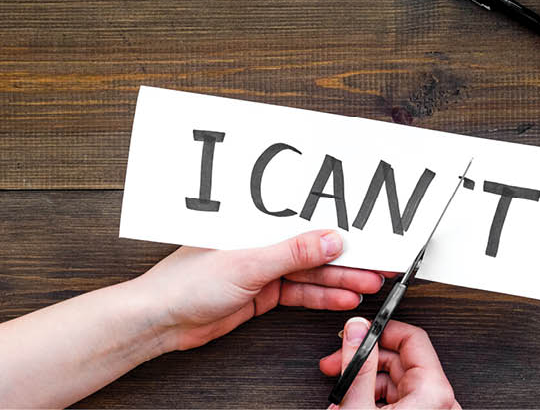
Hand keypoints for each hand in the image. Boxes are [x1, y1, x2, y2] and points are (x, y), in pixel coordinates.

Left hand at [131, 230, 384, 351]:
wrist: (161, 320)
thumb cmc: (185, 282)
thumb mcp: (246, 264)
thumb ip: (292, 253)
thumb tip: (329, 241)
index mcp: (254, 222)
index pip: (304, 220)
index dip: (338, 227)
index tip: (367, 233)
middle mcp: (261, 242)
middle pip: (313, 248)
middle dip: (346, 258)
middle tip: (379, 264)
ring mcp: (262, 269)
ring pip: (310, 273)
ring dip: (339, 279)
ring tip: (368, 285)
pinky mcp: (262, 294)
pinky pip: (299, 292)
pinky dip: (321, 296)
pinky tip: (343, 298)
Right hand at [320, 318, 459, 408]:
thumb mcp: (358, 407)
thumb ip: (357, 366)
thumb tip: (356, 331)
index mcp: (434, 393)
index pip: (413, 338)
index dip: (381, 331)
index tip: (359, 332)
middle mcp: (439, 402)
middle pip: (401, 361)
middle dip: (364, 361)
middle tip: (338, 362)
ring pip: (396, 382)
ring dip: (364, 383)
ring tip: (339, 393)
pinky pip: (399, 402)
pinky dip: (374, 400)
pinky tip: (351, 404)